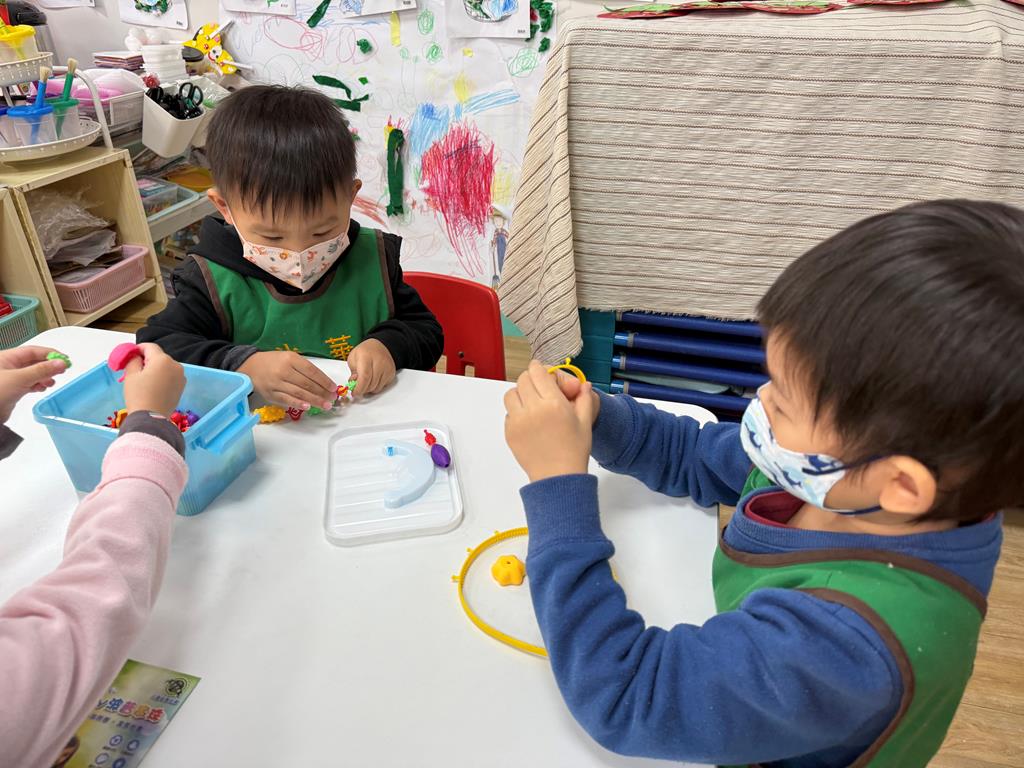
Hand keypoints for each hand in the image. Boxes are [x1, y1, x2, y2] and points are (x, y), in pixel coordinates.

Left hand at [0, 346, 67, 422]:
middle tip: (62, 369)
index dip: (49, 353)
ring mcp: (11, 378)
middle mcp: (8, 366)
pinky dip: (38, 385)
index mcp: (6, 358)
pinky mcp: (13, 389)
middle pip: (34, 361)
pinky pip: (30, 383)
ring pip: (33, 373)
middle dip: (48, 365)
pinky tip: (42, 388)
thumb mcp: (20, 378)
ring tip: (51, 381)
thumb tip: (60, 362)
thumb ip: (41, 370)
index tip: (64, 358)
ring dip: (44, 376)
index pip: (32, 351)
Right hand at [122, 343, 185, 416]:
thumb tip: (136, 355)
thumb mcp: (131, 374)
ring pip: (165, 366)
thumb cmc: (139, 395)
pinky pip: (170, 376)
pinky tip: (153, 387)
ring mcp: (181, 376)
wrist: (151, 418)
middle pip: (159, 356)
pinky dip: (162, 377)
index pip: (149, 347)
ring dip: (155, 369)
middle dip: (147, 360)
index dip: (138, 349)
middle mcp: (176, 365)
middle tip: (134, 370)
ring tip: (144, 381)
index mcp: (163, 360)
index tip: (130, 356)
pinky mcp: (181, 386)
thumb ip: (133, 359)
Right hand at [239, 351, 337, 410]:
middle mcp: (284, 370)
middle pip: (307, 384)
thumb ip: (305, 368)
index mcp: (291, 359)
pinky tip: (308, 407)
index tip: (333, 388)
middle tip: (332, 399)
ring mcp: (276, 383)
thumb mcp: (290, 358)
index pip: (312, 371)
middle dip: (322, 393)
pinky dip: (298, 404)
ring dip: (314, 400)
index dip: (324, 381)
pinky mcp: (271, 393)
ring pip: (299, 393)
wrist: (251, 366)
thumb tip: (324, 383)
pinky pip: (287, 400)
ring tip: (325, 405)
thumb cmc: (275, 362)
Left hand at [347, 338, 395, 395]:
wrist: (379, 346)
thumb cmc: (364, 352)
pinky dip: (376, 386)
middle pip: (371, 384)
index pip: (365, 377)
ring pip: (377, 388)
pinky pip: (383, 386)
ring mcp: (387, 368)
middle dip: (363, 389)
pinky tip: (373, 378)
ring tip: (366, 380)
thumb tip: (355, 384)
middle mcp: (379, 361)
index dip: (359, 388)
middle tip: (358, 386)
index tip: (354, 393)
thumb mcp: (353, 359)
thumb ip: (353, 373)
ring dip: (369, 388)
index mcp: (366, 356)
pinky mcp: (392, 373)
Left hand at [504, 360, 595, 482]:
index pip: (537, 372)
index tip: (542, 371)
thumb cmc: (574, 450)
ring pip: (511, 394)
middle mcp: (533, 409)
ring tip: (532, 404)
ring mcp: (518, 421)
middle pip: (523, 380)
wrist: (558, 477)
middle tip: (540, 388)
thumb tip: (583, 384)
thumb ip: (583, 398)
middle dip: (531, 380)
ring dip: (520, 394)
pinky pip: (508, 413)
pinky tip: (530, 421)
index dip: (539, 368)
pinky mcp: (510, 432)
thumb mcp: (585, 421)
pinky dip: (516, 412)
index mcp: (553, 403)